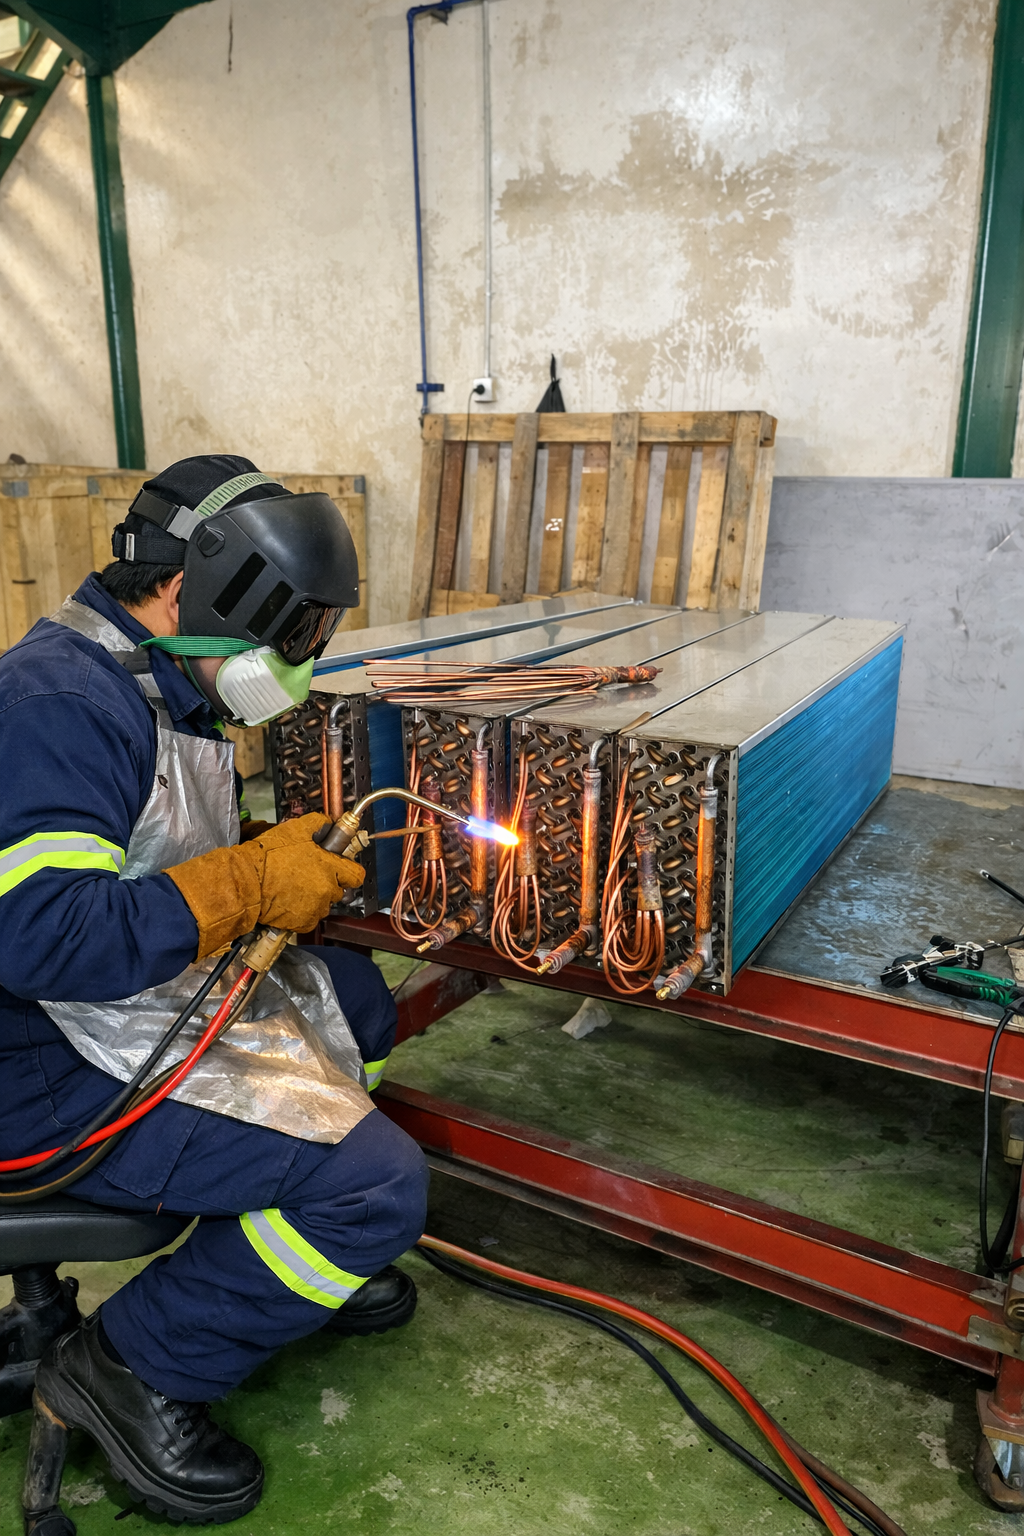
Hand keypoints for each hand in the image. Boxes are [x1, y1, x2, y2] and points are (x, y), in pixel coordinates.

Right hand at [165, 813, 364, 957]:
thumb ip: (318, 824)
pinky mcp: (303, 924)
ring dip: (315, 898)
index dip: (348, 870)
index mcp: (330, 868)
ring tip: (295, 888)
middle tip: (310, 875)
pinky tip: (289, 901)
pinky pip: (310, 918)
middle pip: (339, 890)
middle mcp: (327, 891)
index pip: (356, 875)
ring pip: (324, 904)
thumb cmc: (270, 855)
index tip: (339, 867)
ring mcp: (316, 909)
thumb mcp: (295, 830)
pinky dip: (303, 912)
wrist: (246, 882)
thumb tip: (330, 823)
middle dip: (328, 883)